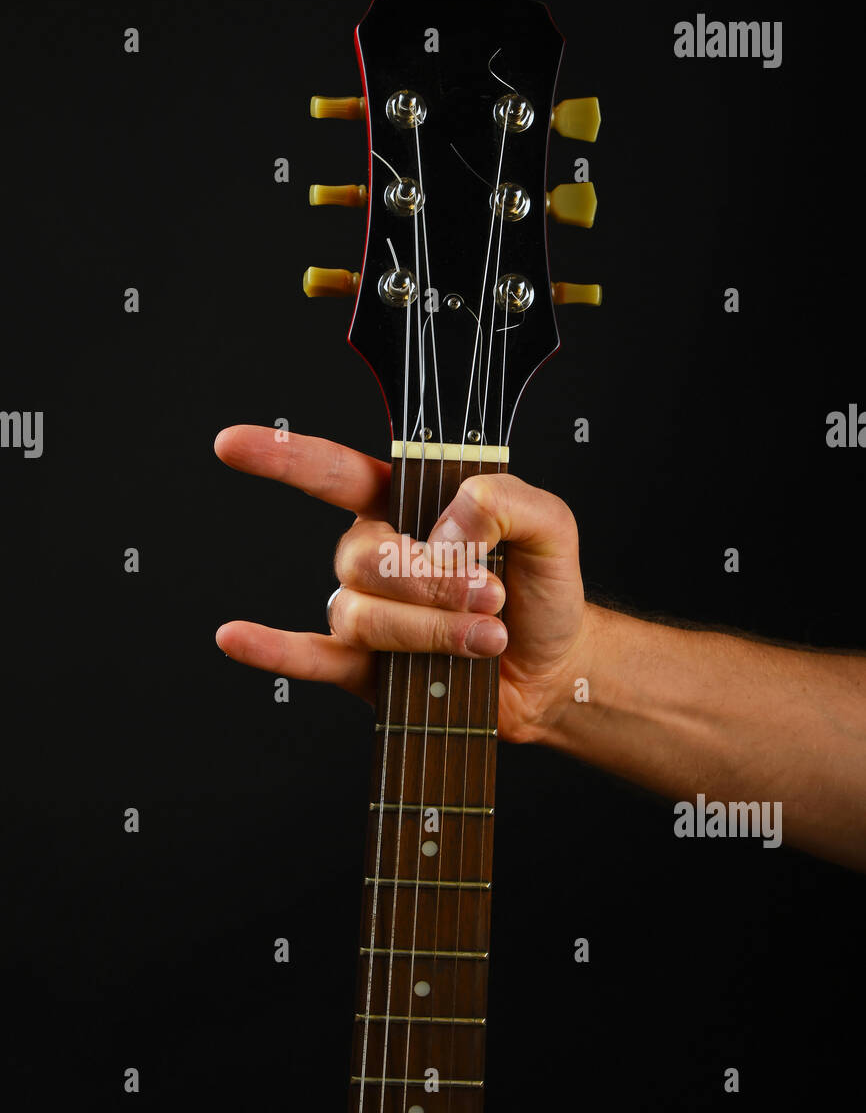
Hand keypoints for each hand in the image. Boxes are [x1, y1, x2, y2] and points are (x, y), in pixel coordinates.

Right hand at [214, 427, 588, 743]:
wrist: (553, 668)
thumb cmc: (543, 590)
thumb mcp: (550, 526)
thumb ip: (507, 500)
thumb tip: (449, 522)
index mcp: (405, 506)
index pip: (334, 472)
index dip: (283, 456)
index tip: (232, 444)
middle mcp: (375, 555)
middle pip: (363, 556)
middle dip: (430, 580)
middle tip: (490, 595)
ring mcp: (367, 611)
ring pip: (361, 612)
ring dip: (427, 627)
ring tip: (485, 639)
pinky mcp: (364, 667)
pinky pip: (309, 656)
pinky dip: (272, 649)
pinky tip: (237, 637)